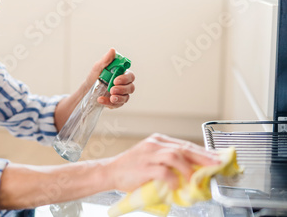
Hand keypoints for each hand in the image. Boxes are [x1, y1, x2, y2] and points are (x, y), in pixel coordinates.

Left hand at [86, 48, 134, 108]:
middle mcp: (124, 85)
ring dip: (118, 98)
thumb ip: (106, 60)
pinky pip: (117, 105)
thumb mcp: (98, 67)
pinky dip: (109, 103)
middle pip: (130, 87)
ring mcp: (122, 94)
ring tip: (110, 97)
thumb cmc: (94, 77)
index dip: (125, 78)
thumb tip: (112, 50)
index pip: (130, 76)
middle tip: (112, 89)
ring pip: (126, 97)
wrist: (87, 90)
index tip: (115, 80)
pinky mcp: (117, 103)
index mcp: (122, 74)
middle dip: (122, 89)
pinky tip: (101, 100)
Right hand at [105, 133, 219, 191]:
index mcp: (158, 140)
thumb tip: (193, 172)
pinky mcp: (144, 167)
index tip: (217, 159)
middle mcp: (154, 144)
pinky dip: (173, 179)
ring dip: (189, 169)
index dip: (203, 152)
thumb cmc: (132, 168)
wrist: (110, 172)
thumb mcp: (152, 159)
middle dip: (203, 158)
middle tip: (217, 166)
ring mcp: (148, 155)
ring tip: (196, 179)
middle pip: (184, 148)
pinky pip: (163, 172)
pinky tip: (176, 185)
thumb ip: (169, 162)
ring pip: (175, 156)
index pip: (185, 145)